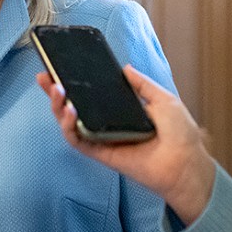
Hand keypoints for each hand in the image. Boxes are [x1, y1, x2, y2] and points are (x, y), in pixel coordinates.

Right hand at [36, 64, 215, 224]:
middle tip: (45, 76)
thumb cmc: (180, 134)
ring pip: (70, 124)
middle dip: (55, 92)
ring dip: (58, 108)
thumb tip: (125, 68)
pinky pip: (78, 141)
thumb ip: (142, 84)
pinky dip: (69, 127)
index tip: (60, 68)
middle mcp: (107, 124)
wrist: (186, 163)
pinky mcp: (101, 153)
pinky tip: (70, 111)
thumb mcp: (163, 99)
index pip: (90, 95)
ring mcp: (102, 139)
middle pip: (73, 107)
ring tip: (58, 91)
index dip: (74, 82)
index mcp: (120, 111)